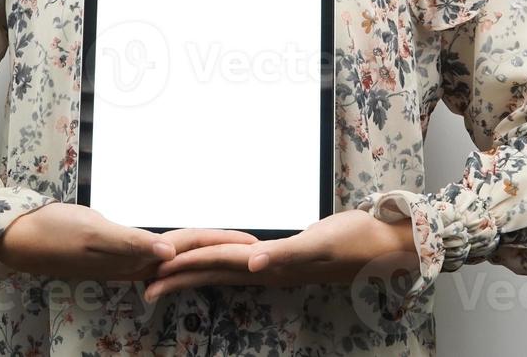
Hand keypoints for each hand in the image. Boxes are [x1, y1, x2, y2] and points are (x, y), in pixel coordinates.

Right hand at [0, 203, 259, 283]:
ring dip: (205, 249)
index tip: (254, 246)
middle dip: (223, 250)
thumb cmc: (52, 232)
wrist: (19, 237)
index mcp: (134, 259)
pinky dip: (179, 246)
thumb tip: (168, 255)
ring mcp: (126, 258)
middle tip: (257, 246)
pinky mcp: (117, 249)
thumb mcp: (91, 234)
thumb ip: (130, 244)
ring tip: (232, 245)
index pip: (189, 250)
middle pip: (189, 253)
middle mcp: (135, 262)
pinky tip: (185, 247)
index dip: (222, 246)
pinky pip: (158, 249)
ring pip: (176, 253)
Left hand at [142, 209, 417, 302]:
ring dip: (194, 272)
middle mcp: (266, 268)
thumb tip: (251, 265)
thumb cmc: (355, 242)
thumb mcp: (319, 244)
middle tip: (142, 283)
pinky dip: (221, 262)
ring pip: (223, 270)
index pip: (216, 262)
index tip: (153, 271)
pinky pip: (242, 262)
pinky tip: (214, 266)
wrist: (384, 245)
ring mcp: (274, 266)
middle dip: (177, 276)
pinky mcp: (283, 259)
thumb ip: (285, 255)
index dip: (185, 264)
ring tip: (166, 276)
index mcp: (269, 264)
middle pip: (212, 272)